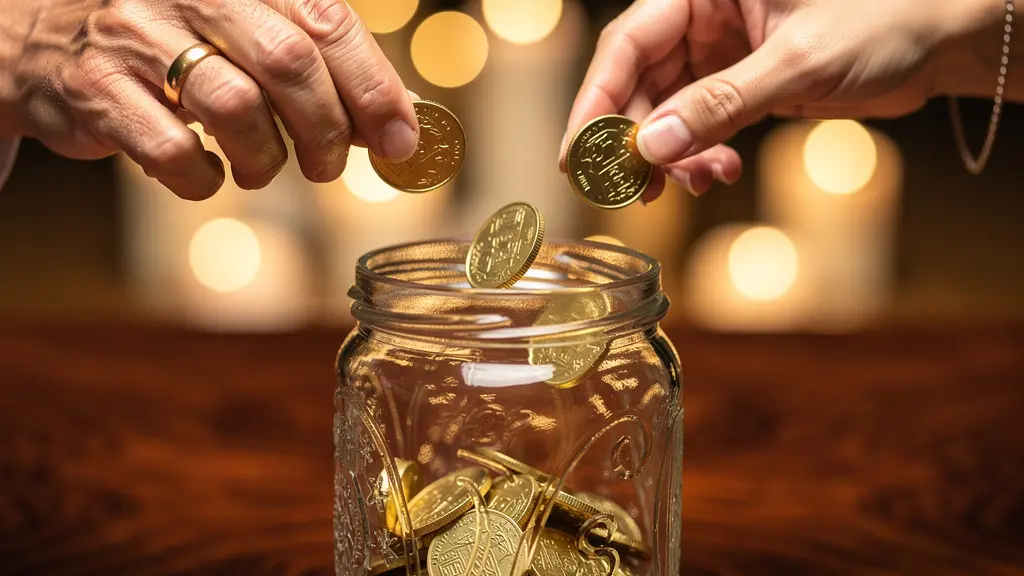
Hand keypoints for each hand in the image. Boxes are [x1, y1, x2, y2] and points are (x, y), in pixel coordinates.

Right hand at [3, 0, 418, 199]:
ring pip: (235, 106)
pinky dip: (205, 179)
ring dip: (267, 160)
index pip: (328, 21)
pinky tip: (207, 174)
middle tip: (330, 167)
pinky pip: (172, 151)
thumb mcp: (247, 36)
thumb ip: (319, 67)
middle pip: (289, 62)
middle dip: (327, 130)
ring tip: (263, 171)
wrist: (44, 42)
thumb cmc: (172, 45)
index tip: (402, 141)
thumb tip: (400, 118)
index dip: (374, 87)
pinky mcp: (96, 90)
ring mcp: (136, 36)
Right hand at [560, 0, 1003, 201]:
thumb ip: (720, 104)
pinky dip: (701, 155)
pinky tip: (718, 172)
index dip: (597, 100)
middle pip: (639, 83)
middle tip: (635, 187)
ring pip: (667, 111)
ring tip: (691, 184)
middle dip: (636, 140)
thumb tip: (651, 146)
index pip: (628, 42)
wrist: (942, 40)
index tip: (580, 153)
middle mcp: (706, 17)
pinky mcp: (742, 83)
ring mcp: (723, 53)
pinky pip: (700, 125)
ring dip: (671, 156)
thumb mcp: (796, 61)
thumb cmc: (885, 20)